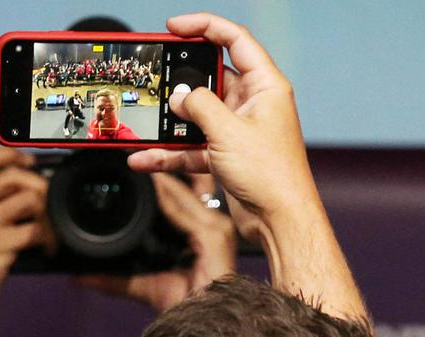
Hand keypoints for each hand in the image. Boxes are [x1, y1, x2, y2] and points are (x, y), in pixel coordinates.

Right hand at [0, 148, 49, 326]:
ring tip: (50, 229)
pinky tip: (48, 248)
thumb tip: (30, 189)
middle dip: (40, 185)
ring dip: (48, 213)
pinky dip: (49, 239)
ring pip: (29, 200)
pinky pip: (35, 230)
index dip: (8, 154)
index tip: (30, 160)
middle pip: (13, 176)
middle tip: (50, 201)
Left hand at [75, 173, 235, 311]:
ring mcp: (217, 232)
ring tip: (138, 163)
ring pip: (185, 197)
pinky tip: (153, 186)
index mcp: (201, 235)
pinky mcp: (215, 238)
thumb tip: (80, 277)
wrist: (201, 325)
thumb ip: (114, 280)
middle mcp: (212, 229)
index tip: (133, 171)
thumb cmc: (184, 308)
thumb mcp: (142, 286)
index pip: (179, 202)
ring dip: (162, 180)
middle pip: (183, 194)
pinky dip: (169, 199)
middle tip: (131, 158)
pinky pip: (187, 213)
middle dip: (159, 176)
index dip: (158, 186)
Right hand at [127, 13, 321, 220]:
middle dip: (181, 81)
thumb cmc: (272, 175)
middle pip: (211, 78)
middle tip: (155, 78)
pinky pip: (193, 147)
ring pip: (197, 116)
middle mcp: (253, 104)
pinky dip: (171, 152)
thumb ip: (199, 107)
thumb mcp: (228, 131)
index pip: (235, 40)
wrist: (280, 222)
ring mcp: (238, 130)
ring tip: (144, 121)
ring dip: (171, 123)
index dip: (205, 26)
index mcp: (265, 86)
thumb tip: (180, 97)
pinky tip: (146, 157)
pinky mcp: (227, 156)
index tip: (174, 27)